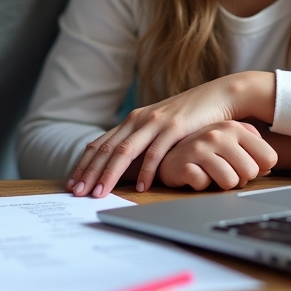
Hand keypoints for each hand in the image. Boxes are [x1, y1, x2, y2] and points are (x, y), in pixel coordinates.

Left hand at [67, 71, 274, 197]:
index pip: (100, 144)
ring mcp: (155, 122)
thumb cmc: (189, 117)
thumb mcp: (160, 127)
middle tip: (77, 193)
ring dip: (110, 174)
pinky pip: (155, 153)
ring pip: (125, 151)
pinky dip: (145, 171)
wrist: (217, 96)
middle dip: (90, 173)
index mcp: (132, 120)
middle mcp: (139, 119)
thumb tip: (124, 166)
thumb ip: (142, 141)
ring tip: (99, 193)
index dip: (84, 164)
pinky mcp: (174, 127)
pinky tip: (140, 187)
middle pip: (107, 150)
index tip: (73, 183)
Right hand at [158, 121, 277, 190]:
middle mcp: (218, 134)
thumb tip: (270, 166)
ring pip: (230, 181)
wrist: (166, 149)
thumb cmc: (205, 148)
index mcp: (234, 128)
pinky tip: (195, 175)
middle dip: (240, 178)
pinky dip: (202, 185)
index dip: (259, 168)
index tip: (246, 166)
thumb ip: (254, 148)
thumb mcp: (231, 140)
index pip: (269, 157)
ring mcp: (199, 148)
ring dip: (222, 184)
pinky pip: (205, 185)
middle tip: (226, 171)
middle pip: (251, 172)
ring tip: (211, 173)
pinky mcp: (183, 164)